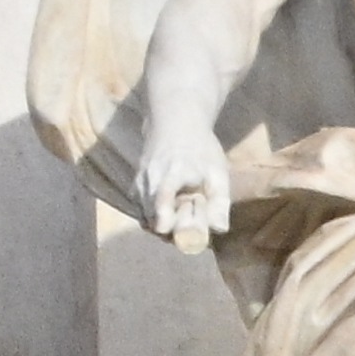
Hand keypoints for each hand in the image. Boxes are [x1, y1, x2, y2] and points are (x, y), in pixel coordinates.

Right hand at [121, 116, 229, 248]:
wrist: (174, 125)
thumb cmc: (200, 150)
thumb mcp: (218, 172)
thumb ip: (220, 202)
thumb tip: (218, 229)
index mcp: (172, 174)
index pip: (162, 203)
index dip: (168, 219)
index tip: (173, 227)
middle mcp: (149, 182)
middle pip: (154, 222)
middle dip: (174, 230)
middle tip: (192, 214)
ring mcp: (138, 187)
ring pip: (148, 222)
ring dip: (166, 226)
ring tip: (183, 208)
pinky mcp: (134, 191)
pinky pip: (143, 217)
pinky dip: (157, 219)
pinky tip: (172, 208)